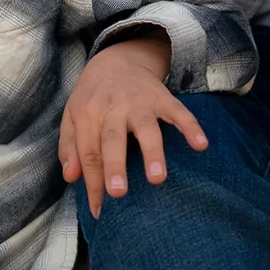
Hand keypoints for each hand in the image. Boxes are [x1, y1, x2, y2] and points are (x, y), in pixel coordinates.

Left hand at [58, 32, 208, 218]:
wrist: (116, 58)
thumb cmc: (92, 97)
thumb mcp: (72, 117)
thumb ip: (69, 147)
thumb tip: (71, 177)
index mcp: (87, 114)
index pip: (89, 153)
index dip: (92, 183)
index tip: (98, 211)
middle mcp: (112, 107)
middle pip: (112, 138)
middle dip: (115, 166)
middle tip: (118, 194)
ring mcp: (138, 102)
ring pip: (145, 127)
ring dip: (152, 152)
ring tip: (157, 179)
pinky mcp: (161, 96)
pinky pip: (178, 111)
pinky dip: (190, 126)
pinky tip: (201, 145)